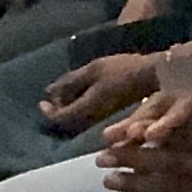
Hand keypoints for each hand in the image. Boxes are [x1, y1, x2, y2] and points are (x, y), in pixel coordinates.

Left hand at [42, 52, 164, 127]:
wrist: (150, 75)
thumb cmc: (121, 70)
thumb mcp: (93, 70)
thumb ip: (70, 81)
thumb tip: (48, 92)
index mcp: (87, 107)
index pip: (60, 117)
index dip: (48, 111)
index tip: (42, 100)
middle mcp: (93, 117)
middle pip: (67, 120)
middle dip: (57, 107)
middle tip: (54, 93)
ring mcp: (101, 117)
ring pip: (77, 118)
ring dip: (68, 106)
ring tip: (67, 90)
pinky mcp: (108, 113)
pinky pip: (86, 113)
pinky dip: (78, 104)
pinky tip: (82, 92)